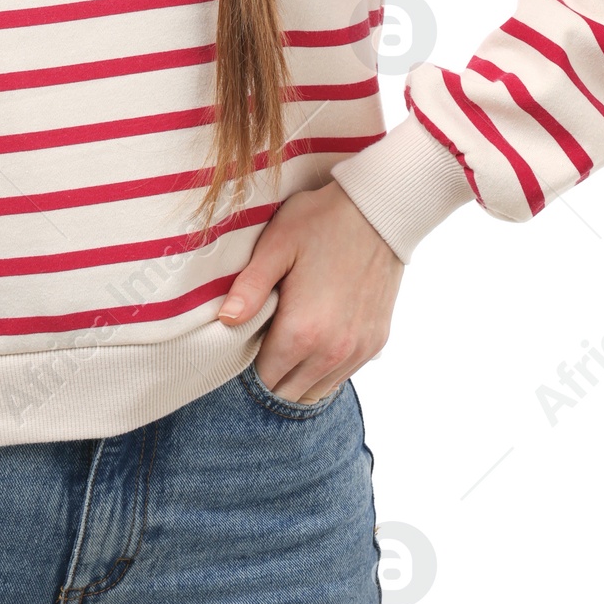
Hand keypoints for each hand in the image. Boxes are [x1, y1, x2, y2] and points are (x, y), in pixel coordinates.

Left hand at [216, 181, 403, 403]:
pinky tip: (314, 342)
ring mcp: (358, 350)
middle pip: (289, 393)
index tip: (241, 347)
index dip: (247, 368)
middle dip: (271, 378)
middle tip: (260, 346)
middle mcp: (332, 352)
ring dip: (298, 378)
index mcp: (302, 332)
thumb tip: (224, 321)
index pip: (264, 379)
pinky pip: (342, 376)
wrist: (379, 210)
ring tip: (286, 346)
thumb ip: (249, 287)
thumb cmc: (321, 222)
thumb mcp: (277, 245)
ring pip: (317, 391)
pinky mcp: (377, 343)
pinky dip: (324, 370)